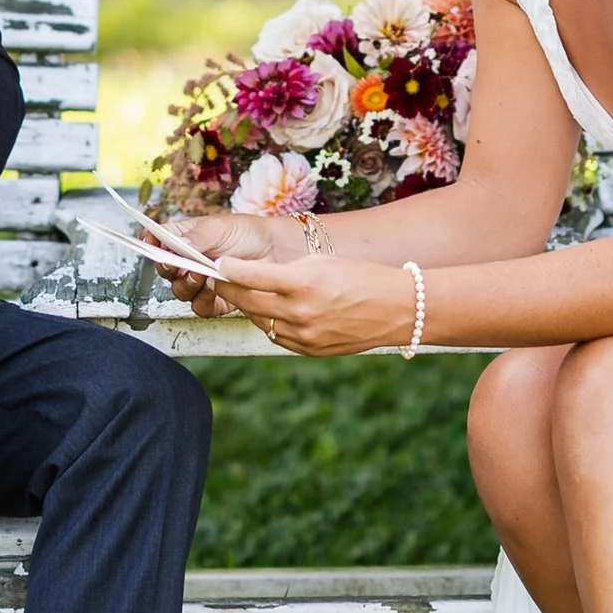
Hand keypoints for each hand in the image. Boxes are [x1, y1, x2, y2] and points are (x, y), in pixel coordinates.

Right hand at [155, 210, 297, 316]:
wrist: (278, 253)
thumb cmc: (250, 233)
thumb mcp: (220, 227)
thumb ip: (196, 236)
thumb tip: (173, 242)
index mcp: (185, 238)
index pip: (158, 241)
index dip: (150, 243)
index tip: (148, 243)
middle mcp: (189, 261)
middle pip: (165, 271)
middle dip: (170, 268)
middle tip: (181, 264)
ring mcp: (200, 281)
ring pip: (179, 291)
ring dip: (187, 285)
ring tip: (202, 275)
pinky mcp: (214, 300)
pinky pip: (199, 307)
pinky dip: (204, 300)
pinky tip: (215, 289)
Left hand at [203, 244, 424, 357]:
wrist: (395, 309)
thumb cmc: (361, 276)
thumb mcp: (321, 262)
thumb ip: (285, 270)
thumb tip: (253, 274)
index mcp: (303, 283)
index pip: (251, 276)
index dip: (229, 270)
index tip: (218, 264)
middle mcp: (300, 312)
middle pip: (248, 301)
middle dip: (229, 288)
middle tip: (218, 279)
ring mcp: (304, 335)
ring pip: (259, 320)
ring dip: (248, 306)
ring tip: (243, 293)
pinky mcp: (309, 350)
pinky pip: (276, 336)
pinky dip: (268, 323)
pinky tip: (269, 311)